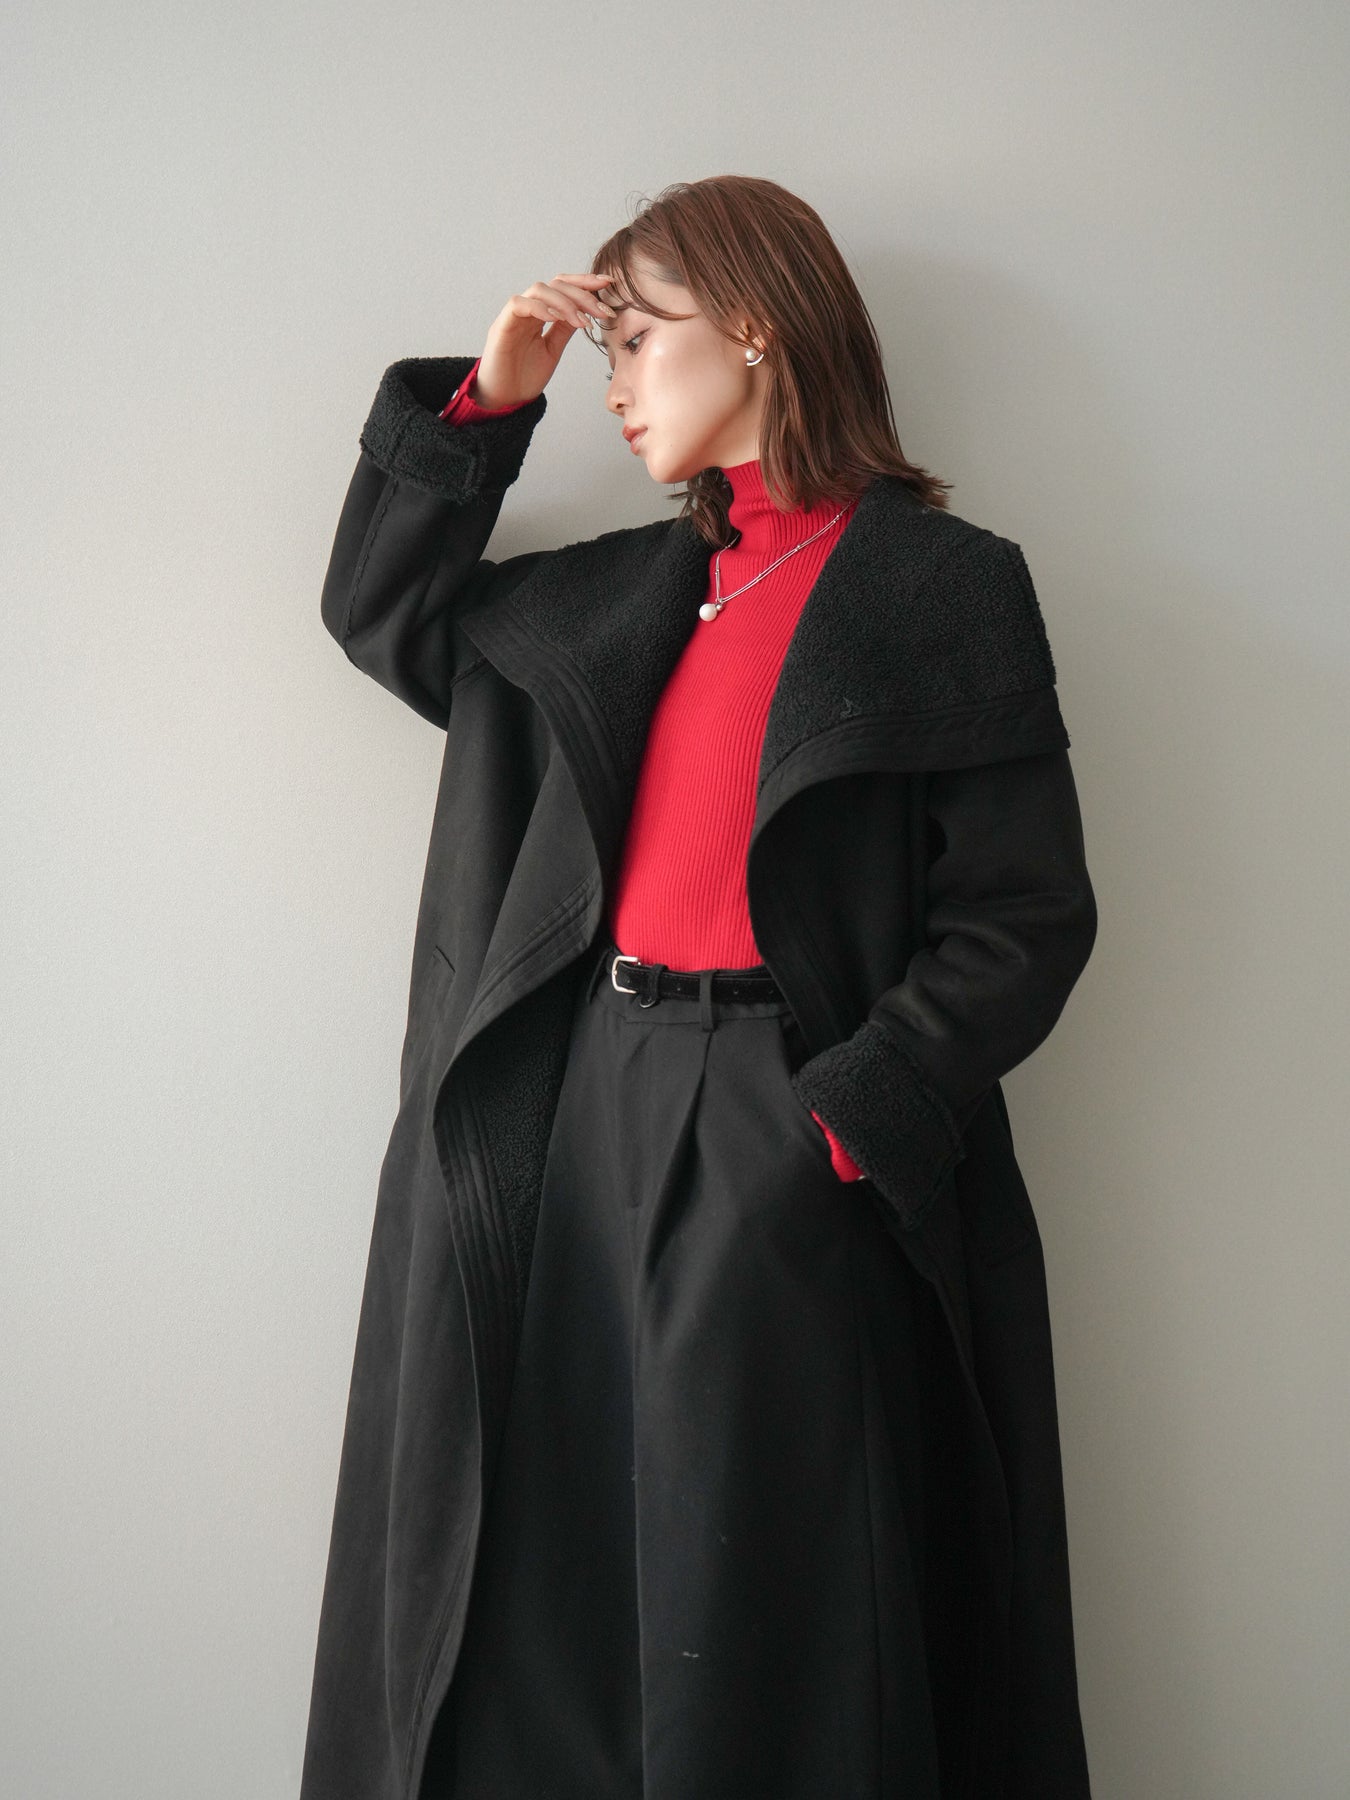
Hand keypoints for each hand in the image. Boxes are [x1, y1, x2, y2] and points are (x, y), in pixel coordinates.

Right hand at [473, 273, 615, 409]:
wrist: (504, 400)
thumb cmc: (525, 377)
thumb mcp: (553, 350)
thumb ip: (564, 329)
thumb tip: (585, 312)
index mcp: (540, 314)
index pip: (563, 287)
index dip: (585, 282)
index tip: (608, 284)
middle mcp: (527, 309)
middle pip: (555, 284)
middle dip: (582, 293)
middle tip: (602, 311)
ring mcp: (514, 316)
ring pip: (539, 290)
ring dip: (565, 302)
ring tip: (582, 321)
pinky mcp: (501, 326)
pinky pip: (518, 305)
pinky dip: (540, 308)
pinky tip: (557, 319)